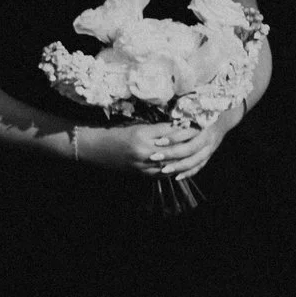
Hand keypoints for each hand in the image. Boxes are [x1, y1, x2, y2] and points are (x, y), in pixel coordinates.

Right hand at [80, 120, 217, 178]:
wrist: (95, 149)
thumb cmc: (113, 134)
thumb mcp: (135, 127)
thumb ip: (155, 129)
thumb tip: (177, 126)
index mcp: (142, 135)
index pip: (170, 131)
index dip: (184, 127)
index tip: (195, 123)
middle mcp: (144, 150)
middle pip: (174, 146)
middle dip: (188, 141)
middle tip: (200, 135)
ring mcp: (143, 164)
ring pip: (171, 162)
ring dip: (184, 156)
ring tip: (195, 150)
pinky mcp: (141, 173)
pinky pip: (163, 173)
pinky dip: (173, 169)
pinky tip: (181, 166)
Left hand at [162, 109, 236, 180]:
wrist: (225, 116)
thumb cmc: (204, 110)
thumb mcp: (195, 109)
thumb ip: (182, 115)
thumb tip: (164, 115)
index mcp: (203, 126)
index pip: (186, 135)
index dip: (172, 139)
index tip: (157, 141)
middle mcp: (208, 139)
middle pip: (189, 150)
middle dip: (171, 154)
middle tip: (154, 157)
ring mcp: (210, 149)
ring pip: (195, 162)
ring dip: (178, 167)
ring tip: (163, 170)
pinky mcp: (209, 155)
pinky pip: (199, 167)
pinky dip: (189, 173)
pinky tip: (177, 177)